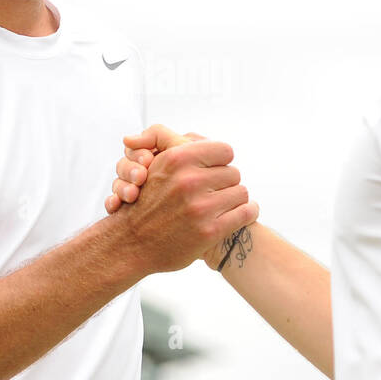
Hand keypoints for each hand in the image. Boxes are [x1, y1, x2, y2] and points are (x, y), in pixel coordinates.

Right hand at [106, 124, 247, 269]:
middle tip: (216, 191)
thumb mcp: (154, 164)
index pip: (224, 150)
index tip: (215, 170)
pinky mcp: (209, 231)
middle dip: (226, 182)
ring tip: (225, 204)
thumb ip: (169, 141)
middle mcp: (188, 181)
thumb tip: (196, 136)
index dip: (221, 161)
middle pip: (234, 172)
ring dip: (235, 199)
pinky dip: (249, 212)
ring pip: (241, 192)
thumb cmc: (146, 202)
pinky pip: (246, 213)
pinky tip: (244, 213)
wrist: (131, 243)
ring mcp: (200, 207)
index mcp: (177, 159)